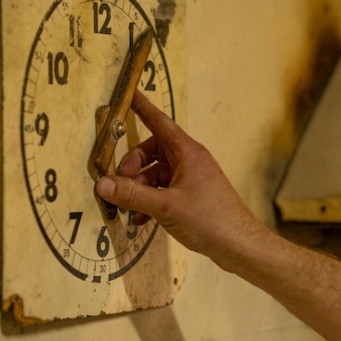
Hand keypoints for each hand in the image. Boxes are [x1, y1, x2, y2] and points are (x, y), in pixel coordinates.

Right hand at [95, 91, 262, 259]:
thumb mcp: (165, 206)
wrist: (239, 245)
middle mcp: (190, 161)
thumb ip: (132, 194)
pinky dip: (149, 202)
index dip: (143, 108)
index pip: (159, 122)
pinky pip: (163, 192)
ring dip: (139, 189)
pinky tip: (140, 220)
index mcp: (187, 152)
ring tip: (127, 208)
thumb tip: (102, 184)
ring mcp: (192, 180)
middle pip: (152, 152)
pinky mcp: (192, 198)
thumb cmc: (210, 219)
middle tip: (118, 184)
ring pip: (156, 175)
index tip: (129, 95)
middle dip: (132, 166)